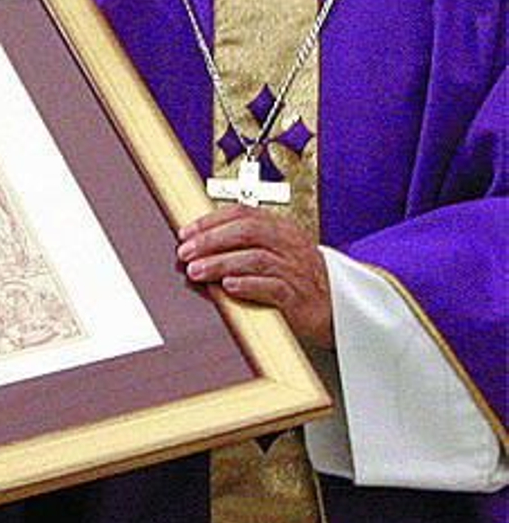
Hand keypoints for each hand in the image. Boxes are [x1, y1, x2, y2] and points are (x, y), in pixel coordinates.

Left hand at [178, 206, 333, 347]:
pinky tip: (228, 287)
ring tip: (196, 271)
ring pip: (256, 259)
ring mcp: (296, 270)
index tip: (185, 232)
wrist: (338, 309)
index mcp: (281, 229)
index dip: (211, 221)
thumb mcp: (271, 256)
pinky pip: (273, 287)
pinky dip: (248, 285)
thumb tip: (190, 253)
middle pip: (247, 232)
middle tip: (184, 252)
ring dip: (221, 263)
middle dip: (211, 240)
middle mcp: (290, 245)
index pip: (243, 213)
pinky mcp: (300, 297)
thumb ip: (236, 250)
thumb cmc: (298, 281)